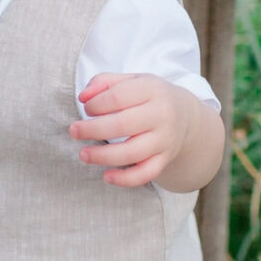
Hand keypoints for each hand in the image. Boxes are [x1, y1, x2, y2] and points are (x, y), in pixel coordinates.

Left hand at [70, 73, 225, 192]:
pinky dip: (125, 179)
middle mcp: (161, 115)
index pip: (118, 97)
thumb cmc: (149, 97)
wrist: (186, 116)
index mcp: (152, 89)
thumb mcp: (131, 80)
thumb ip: (104, 82)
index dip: (96, 104)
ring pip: (131, 153)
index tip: (86, 109)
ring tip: (83, 154)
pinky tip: (106, 176)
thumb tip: (84, 97)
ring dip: (102, 156)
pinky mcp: (164, 159)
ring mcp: (164, 140)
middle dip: (92, 130)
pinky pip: (145, 174)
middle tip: (74, 131)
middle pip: (122, 125)